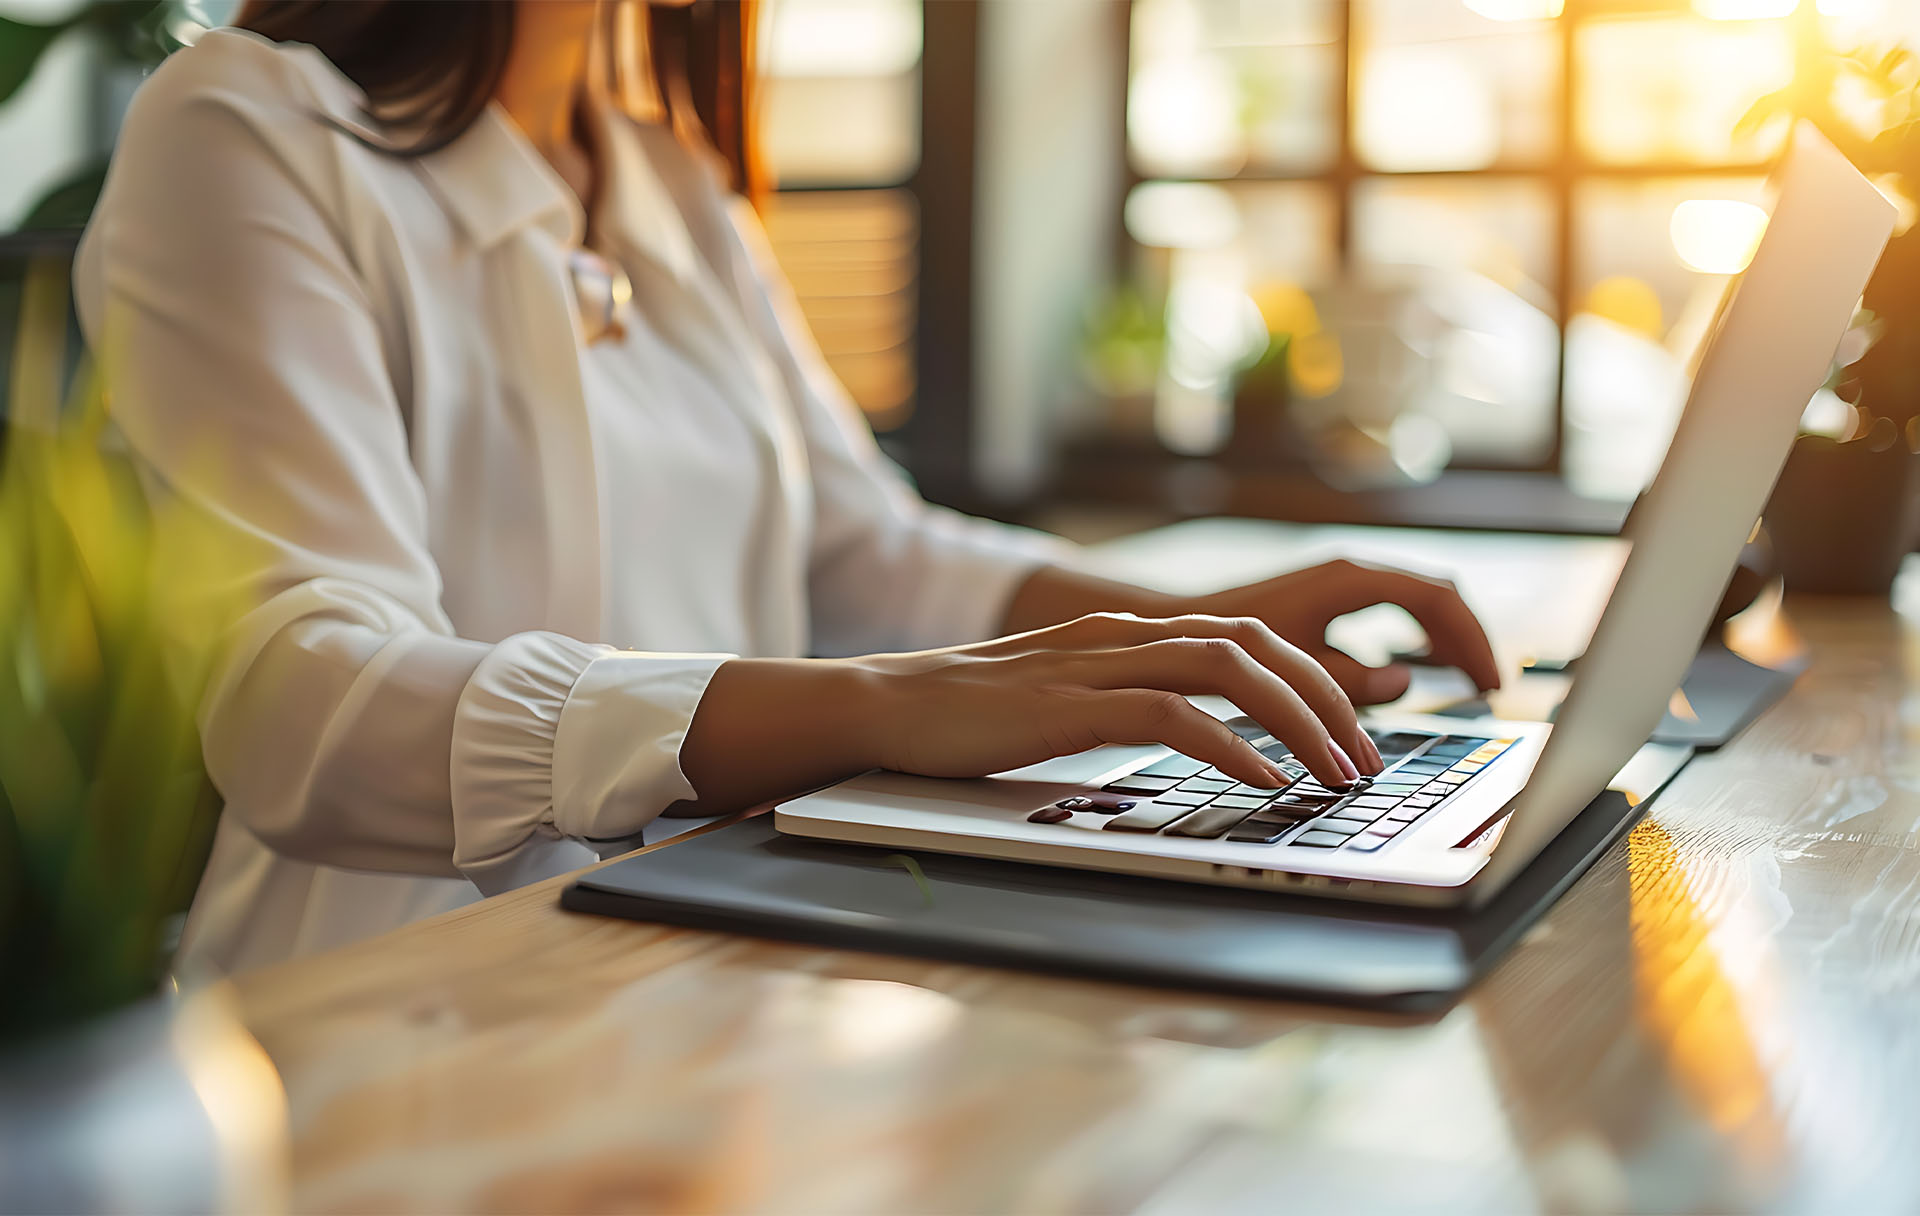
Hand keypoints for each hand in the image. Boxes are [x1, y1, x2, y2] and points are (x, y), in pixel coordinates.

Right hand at [678, 612, 1383, 814]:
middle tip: (1365, 761)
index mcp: (1127, 633)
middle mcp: (1122, 636)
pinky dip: (1229, 746)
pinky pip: (1169, 714)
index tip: (1349, 738)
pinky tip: (1260, 781)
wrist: (882, 704)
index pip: (1248, 637)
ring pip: (1228, 668)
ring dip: (1297, 721)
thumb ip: (1129, 701)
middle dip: (1327, 699)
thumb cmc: (970, 717)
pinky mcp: (1066, 703)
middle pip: (1256, 644)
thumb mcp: (1068, 699)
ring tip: (1334, 774)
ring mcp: (1095, 664)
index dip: (1313, 681)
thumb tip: (1202, 738)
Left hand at [1191, 559, 1501, 705]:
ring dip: (1446, 639)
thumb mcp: (1294, 666)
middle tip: (1488, 687)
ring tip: (1468, 683)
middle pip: (1438, 596)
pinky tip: (1421, 670)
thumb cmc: (1230, 643)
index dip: (1471, 640)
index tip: (1488, 683)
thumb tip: (1405, 680)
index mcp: (1351, 580)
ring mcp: (1345, 584)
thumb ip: (1350, 678)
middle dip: (1468, 640)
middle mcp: (1354, 573)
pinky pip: (1396, 612)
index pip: (1437, 599)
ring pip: (1419, 603)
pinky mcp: (1334, 600)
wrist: (1182, 625)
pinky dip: (1418, 639)